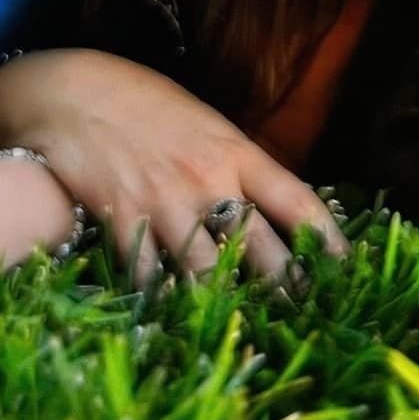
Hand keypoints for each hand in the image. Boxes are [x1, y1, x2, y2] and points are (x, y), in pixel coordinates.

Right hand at [0, 48, 347, 287]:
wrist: (73, 90)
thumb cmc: (145, 104)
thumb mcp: (205, 124)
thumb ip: (237, 164)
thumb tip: (271, 205)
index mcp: (237, 153)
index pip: (296, 200)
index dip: (326, 238)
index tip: (345, 269)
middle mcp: (208, 179)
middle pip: (259, 246)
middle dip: (284, 287)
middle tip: (303, 317)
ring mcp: (164, 202)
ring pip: (206, 270)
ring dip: (226, 303)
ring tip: (245, 329)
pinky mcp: (121, 219)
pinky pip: (148, 275)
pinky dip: (161, 300)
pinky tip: (173, 320)